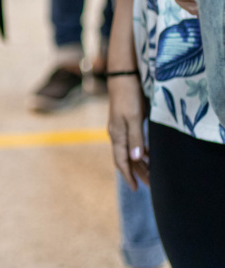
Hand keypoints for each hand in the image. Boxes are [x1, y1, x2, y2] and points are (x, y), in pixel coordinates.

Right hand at [107, 75, 148, 189]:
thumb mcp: (134, 118)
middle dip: (137, 173)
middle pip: (126, 159)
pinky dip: (140, 152)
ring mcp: (120, 129)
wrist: (123, 78)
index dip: (129, 175)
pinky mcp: (125, 123)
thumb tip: (136, 158)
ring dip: (140, 163)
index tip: (137, 188)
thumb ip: (135, 138)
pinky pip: (132, 143)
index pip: (121, 161)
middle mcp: (116, 134)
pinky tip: (148, 155)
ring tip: (151, 174)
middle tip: (150, 185)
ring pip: (129, 151)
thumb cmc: (129, 97)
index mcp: (116, 135)